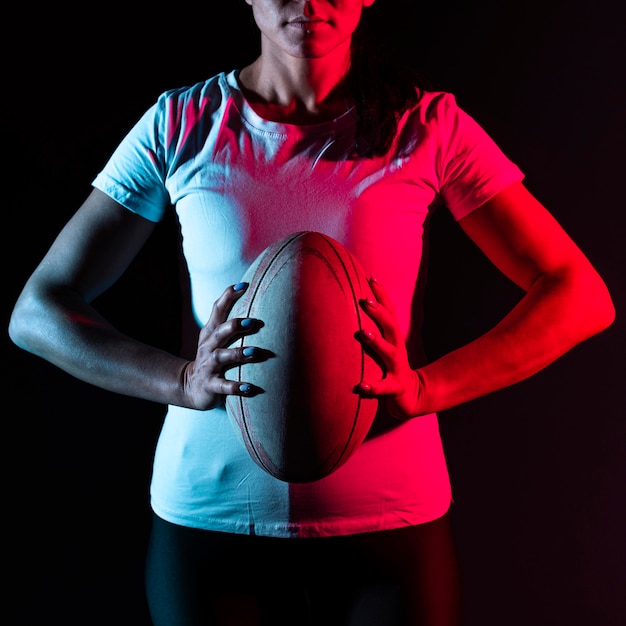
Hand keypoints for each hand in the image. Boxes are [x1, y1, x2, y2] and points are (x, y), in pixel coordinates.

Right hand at [181, 283, 264, 409]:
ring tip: (254, 352)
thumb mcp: (216, 337)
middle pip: (219, 332)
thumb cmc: (211, 357)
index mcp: (211, 333)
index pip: (217, 310)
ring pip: (221, 357)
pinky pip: (223, 386)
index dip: (228, 296)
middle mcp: (208, 347)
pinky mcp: (210, 386)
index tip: (244, 285)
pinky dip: (236, 387)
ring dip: (237, 354)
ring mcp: (208, 366)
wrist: (190, 387)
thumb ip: (231, 320)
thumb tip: (251, 295)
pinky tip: (250, 388)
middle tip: (253, 321)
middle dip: (234, 326)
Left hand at [357, 278, 422, 419]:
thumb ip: (373, 327)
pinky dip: (373, 386)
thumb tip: (356, 305)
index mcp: (393, 337)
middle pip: (391, 326)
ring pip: (389, 352)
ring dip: (376, 342)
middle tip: (365, 301)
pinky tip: (361, 385)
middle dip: (379, 313)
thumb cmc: (391, 366)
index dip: (382, 295)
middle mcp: (397, 349)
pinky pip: (384, 386)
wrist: (413, 396)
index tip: (370, 278)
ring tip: (363, 333)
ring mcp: (397, 368)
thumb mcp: (385, 344)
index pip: (390, 312)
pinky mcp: (396, 387)